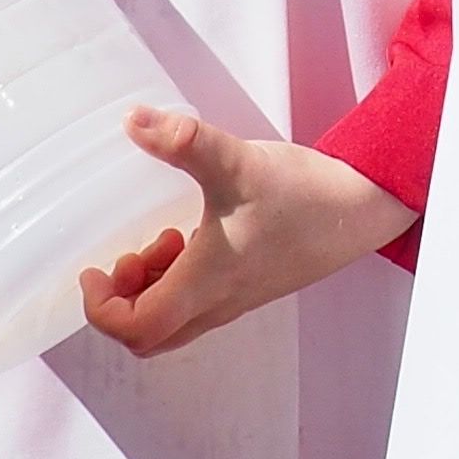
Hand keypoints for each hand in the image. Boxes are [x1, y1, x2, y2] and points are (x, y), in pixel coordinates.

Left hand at [79, 109, 408, 355]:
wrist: (363, 206)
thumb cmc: (304, 196)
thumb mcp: (237, 162)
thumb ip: (184, 141)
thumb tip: (134, 122)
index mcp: (206, 283)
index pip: (136, 328)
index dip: (102, 308)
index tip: (95, 269)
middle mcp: (218, 302)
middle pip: (150, 336)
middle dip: (122, 302)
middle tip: (122, 259)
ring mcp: (236, 297)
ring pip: (174, 320)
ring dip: (150, 289)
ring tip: (159, 240)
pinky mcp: (251, 283)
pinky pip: (198, 302)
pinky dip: (177, 279)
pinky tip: (189, 234)